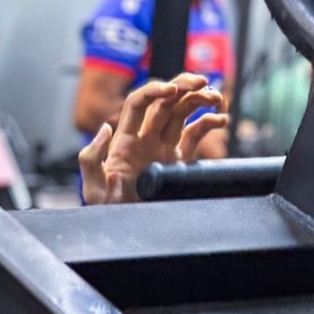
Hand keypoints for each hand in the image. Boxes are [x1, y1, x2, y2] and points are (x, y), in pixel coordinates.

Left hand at [79, 73, 227, 204]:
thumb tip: (105, 129)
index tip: (173, 90)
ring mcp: (163, 149)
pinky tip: (221, 120)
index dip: (155, 91)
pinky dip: (208, 123)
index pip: (138, 103)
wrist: (124, 231)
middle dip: (184, 86)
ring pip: (182, 113)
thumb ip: (92, 158)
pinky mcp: (177, 162)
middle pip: (165, 102)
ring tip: (217, 98)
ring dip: (199, 99)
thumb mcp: (94, 189)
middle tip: (204, 82)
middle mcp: (145, 139)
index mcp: (125, 141)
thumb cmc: (107, 212)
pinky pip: (194, 135)